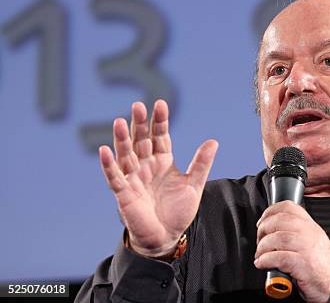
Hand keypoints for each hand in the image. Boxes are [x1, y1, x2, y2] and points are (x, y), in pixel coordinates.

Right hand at [99, 99, 217, 257]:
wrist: (166, 237)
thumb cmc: (178, 211)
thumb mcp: (194, 184)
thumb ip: (201, 163)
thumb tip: (213, 141)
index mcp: (162, 161)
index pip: (160, 136)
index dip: (160, 121)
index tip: (160, 104)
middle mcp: (146, 166)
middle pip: (141, 141)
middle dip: (140, 124)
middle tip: (138, 105)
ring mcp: (133, 178)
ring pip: (126, 155)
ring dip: (122, 139)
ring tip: (119, 121)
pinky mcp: (124, 193)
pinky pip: (114, 177)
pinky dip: (108, 165)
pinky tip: (104, 151)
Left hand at [254, 201, 329, 302]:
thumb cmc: (321, 266)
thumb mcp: (312, 241)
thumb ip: (296, 232)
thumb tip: (271, 229)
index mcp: (311, 226)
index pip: (289, 207)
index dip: (270, 211)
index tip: (262, 221)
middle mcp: (310, 233)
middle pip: (280, 220)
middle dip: (263, 230)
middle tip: (259, 241)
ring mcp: (308, 248)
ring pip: (278, 238)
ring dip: (263, 247)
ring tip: (260, 255)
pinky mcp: (304, 265)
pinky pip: (279, 257)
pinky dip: (266, 260)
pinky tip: (263, 264)